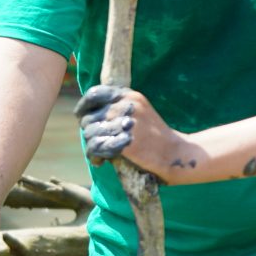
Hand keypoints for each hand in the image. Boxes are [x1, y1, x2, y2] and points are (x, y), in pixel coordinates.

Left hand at [76, 84, 192, 182]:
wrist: (175, 153)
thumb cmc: (155, 135)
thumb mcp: (139, 110)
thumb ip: (117, 108)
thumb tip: (86, 116)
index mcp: (129, 95)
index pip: (94, 94)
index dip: (83, 106)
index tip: (80, 116)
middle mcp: (126, 106)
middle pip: (89, 118)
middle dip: (89, 132)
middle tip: (96, 143)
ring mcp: (125, 124)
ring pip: (89, 134)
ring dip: (91, 146)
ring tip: (98, 154)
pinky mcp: (124, 142)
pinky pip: (95, 148)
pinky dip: (95, 157)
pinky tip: (100, 161)